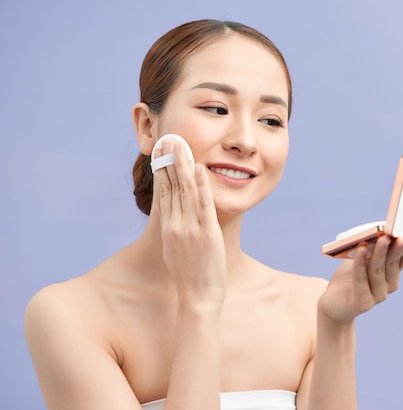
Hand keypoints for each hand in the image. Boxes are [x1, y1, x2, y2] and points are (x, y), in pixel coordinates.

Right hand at [153, 140, 226, 302]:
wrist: (197, 297)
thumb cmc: (188, 277)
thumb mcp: (174, 251)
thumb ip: (174, 232)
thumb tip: (174, 218)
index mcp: (167, 229)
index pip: (163, 194)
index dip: (162, 172)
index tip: (160, 155)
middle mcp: (175, 225)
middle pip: (171, 187)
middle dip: (169, 162)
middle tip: (167, 140)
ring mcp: (190, 229)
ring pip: (186, 191)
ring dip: (183, 166)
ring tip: (180, 146)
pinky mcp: (207, 233)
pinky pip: (204, 204)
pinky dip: (201, 185)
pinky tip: (199, 168)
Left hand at [318, 236, 402, 323]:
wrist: (332, 303)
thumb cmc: (348, 277)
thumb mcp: (361, 259)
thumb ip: (370, 247)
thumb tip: (378, 229)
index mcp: (391, 274)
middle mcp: (388, 286)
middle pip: (392, 264)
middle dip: (397, 249)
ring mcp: (376, 296)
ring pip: (377, 270)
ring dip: (380, 253)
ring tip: (383, 239)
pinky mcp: (361, 303)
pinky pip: (360, 280)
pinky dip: (360, 264)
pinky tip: (360, 250)